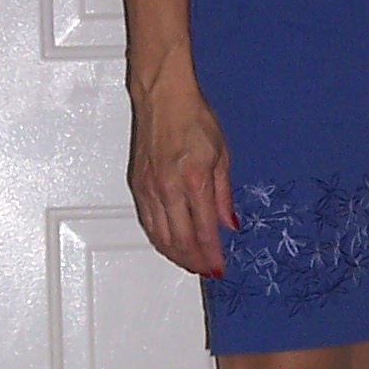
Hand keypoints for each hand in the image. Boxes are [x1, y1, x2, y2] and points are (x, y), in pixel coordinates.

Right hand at [128, 81, 235, 277]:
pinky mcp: (138, 185)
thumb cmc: (193, 117)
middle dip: (194, 262)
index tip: (220, 268)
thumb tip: (230, 224)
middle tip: (206, 271)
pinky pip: (148, 222)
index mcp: (194, 180)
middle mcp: (168, 189)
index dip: (212, 255)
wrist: (162, 97)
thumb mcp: (221, 154)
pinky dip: (160, 240)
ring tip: (190, 264)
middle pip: (180, 241)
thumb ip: (225, 194)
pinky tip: (169, 245)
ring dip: (176, 255)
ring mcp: (149, 188)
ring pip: (160, 236)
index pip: (204, 231)